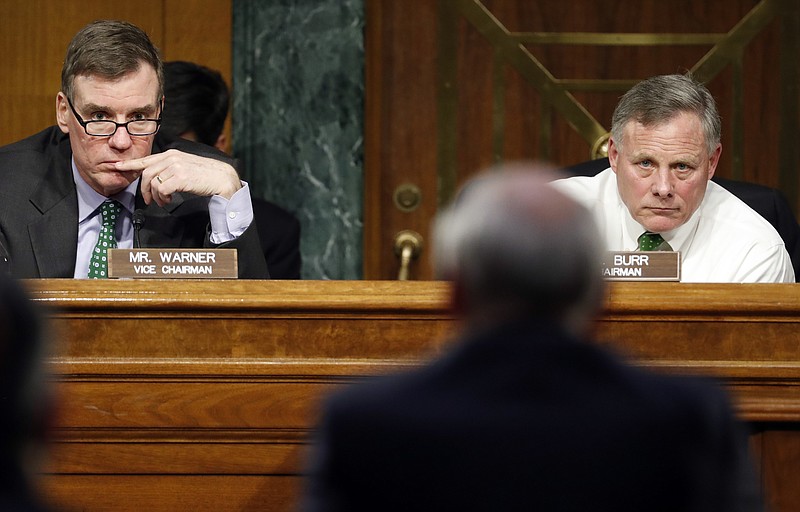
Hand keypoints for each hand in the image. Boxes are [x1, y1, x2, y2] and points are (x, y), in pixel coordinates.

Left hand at [115, 149, 241, 206]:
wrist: (222, 178)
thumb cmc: (206, 176)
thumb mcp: (185, 167)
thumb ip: (171, 168)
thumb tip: (157, 179)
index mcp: (172, 154)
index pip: (146, 159)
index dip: (130, 164)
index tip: (118, 166)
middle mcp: (172, 158)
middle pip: (146, 173)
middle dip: (144, 189)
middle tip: (148, 199)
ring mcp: (176, 167)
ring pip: (153, 182)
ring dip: (155, 196)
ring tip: (163, 201)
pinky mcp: (180, 177)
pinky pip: (161, 189)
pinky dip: (162, 198)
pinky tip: (169, 200)